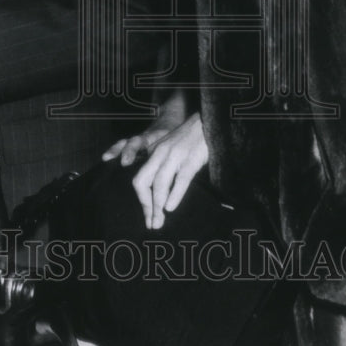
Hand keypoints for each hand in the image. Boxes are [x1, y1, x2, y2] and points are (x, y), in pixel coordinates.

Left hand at [103, 111, 207, 229]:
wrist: (206, 122)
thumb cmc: (190, 139)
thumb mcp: (170, 150)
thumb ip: (162, 166)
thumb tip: (159, 194)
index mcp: (154, 153)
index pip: (139, 179)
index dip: (141, 200)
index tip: (146, 216)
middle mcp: (160, 154)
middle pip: (142, 182)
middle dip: (145, 205)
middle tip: (151, 223)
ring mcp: (174, 156)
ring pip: (159, 184)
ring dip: (157, 206)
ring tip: (159, 221)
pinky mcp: (190, 159)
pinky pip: (180, 180)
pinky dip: (174, 195)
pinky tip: (170, 207)